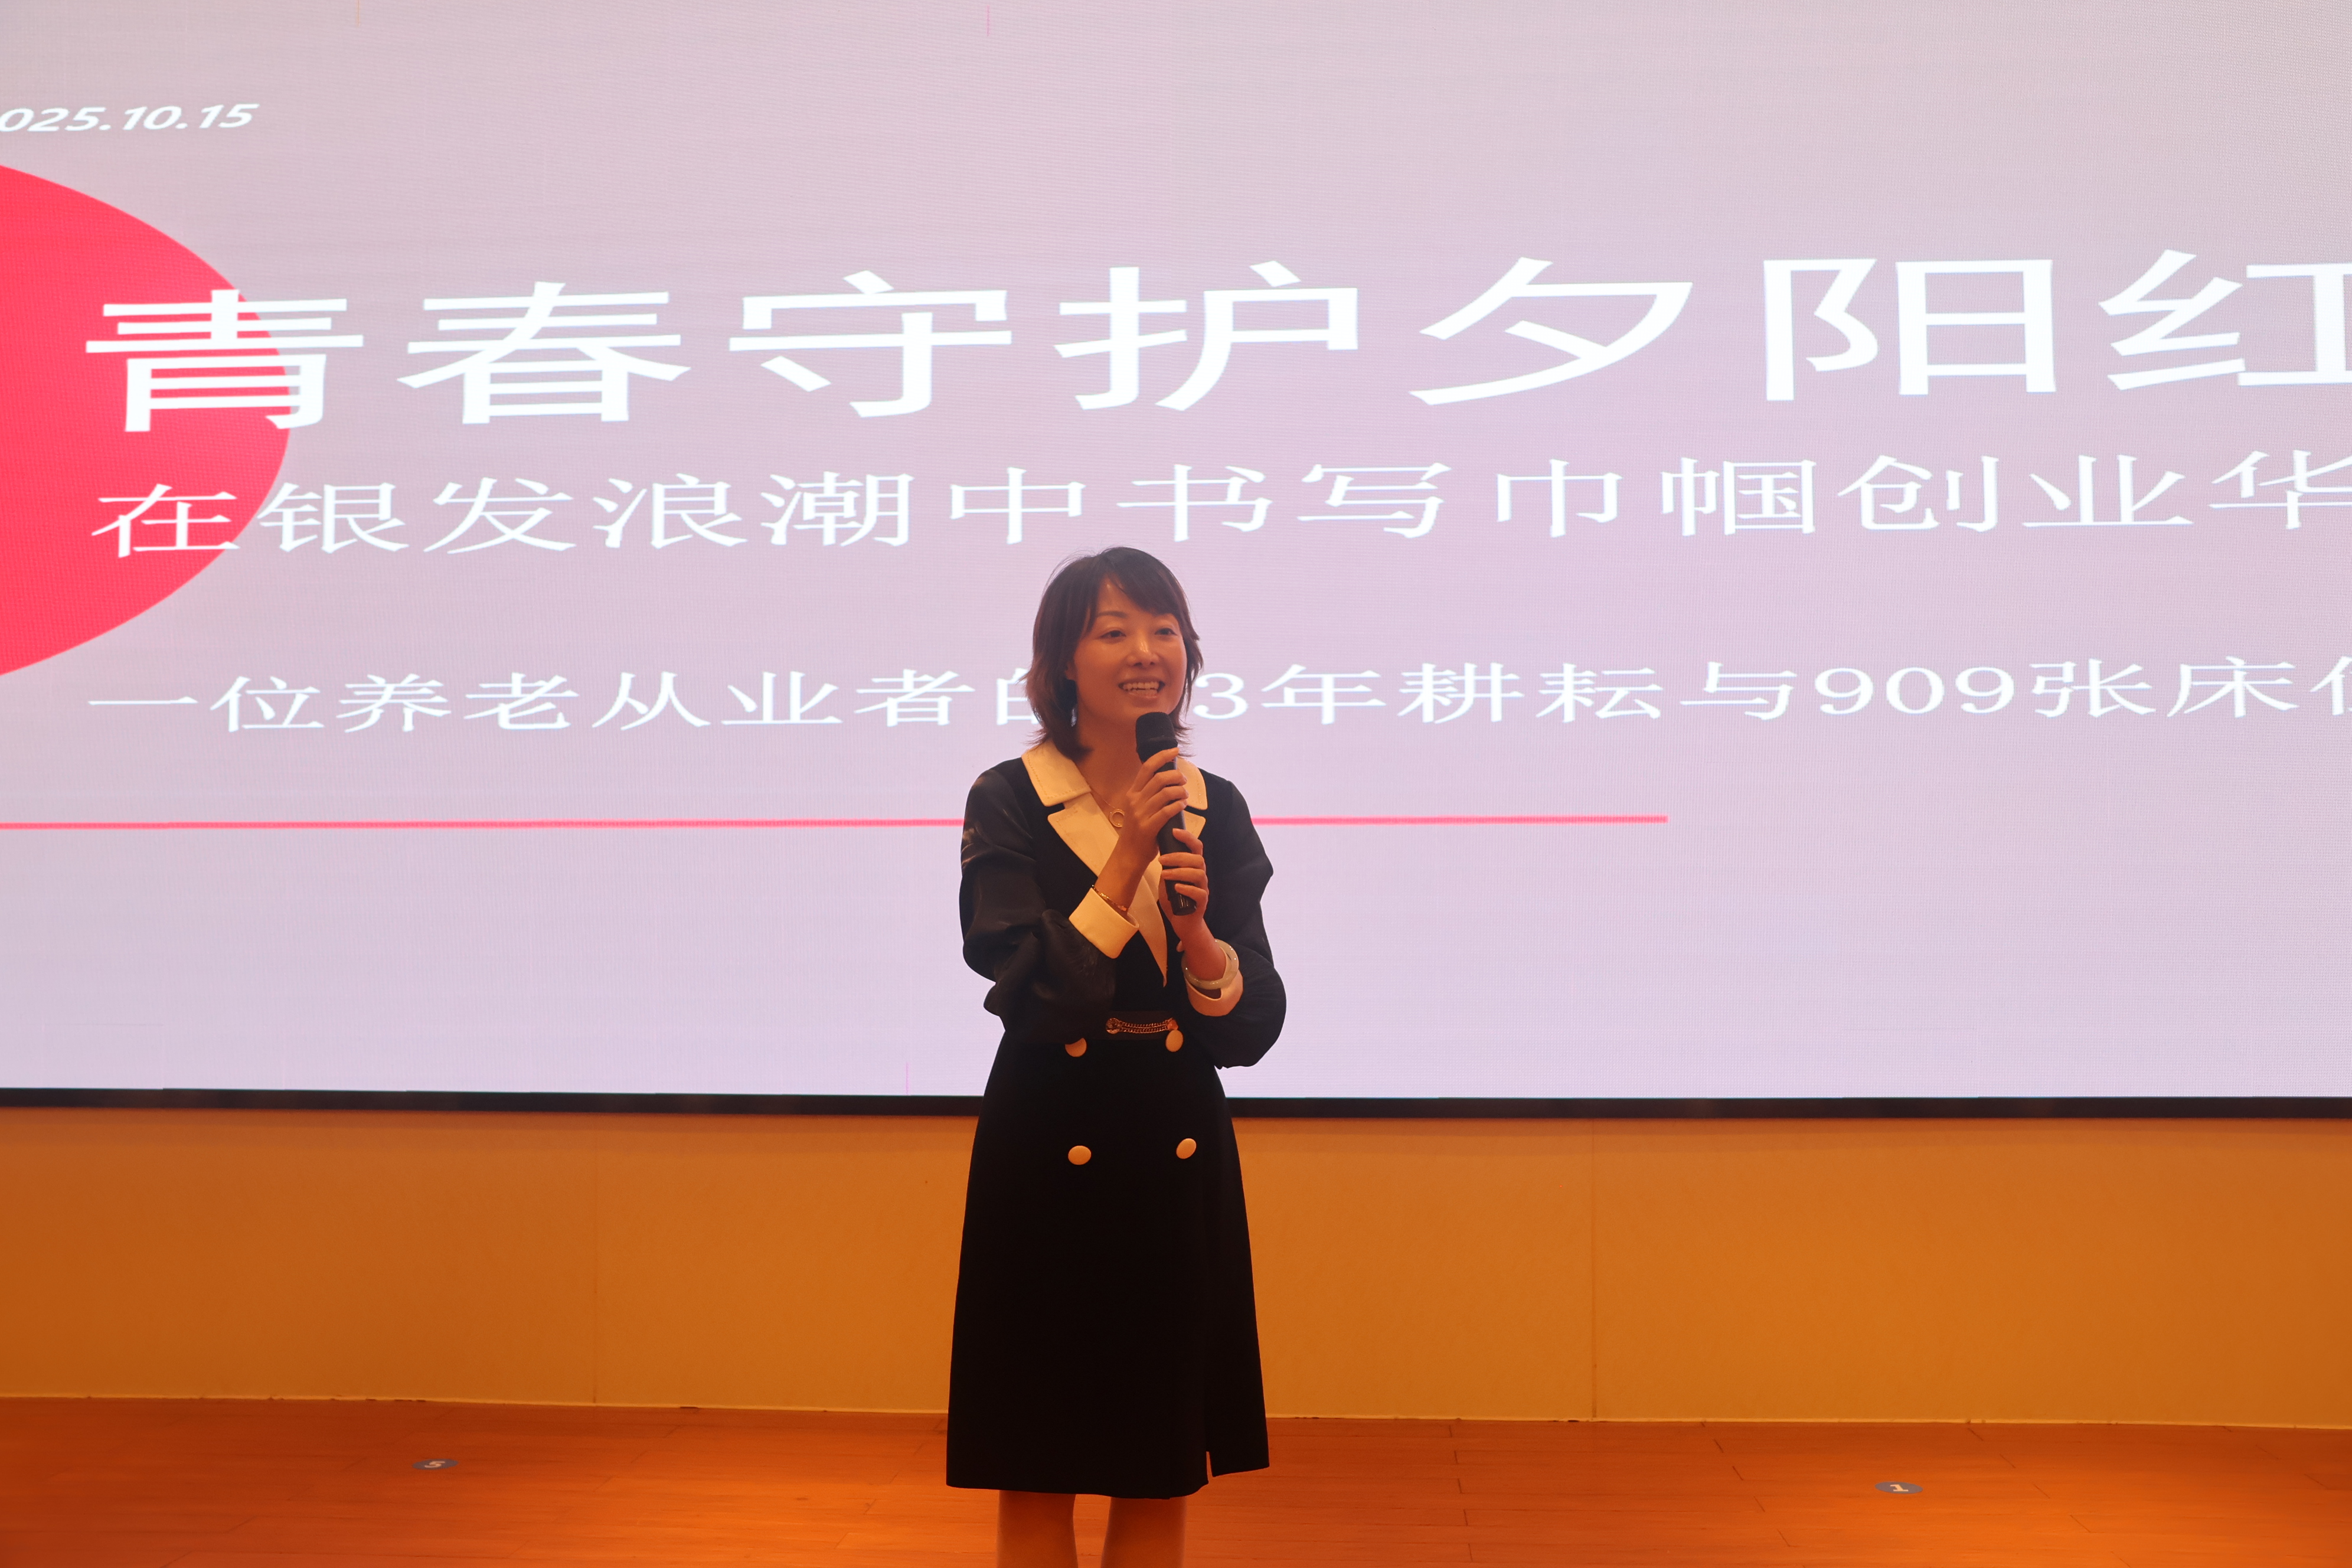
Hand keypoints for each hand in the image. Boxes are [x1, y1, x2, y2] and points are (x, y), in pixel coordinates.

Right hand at [1095, 747, 1188, 910]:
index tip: (1175, 750)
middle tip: (1184, 779)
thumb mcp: (1138, 809)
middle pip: (1159, 778)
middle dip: (1176, 775)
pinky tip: (1183, 805)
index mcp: (1132, 793)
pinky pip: (1167, 811)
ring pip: (1165, 793)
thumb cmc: (1138, 831)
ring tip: (1185, 794)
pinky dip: (1178, 805)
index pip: (1147, 767)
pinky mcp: (1148, 827)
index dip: (1162, 756)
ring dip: (1180, 790)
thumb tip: (1168, 779)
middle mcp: (1135, 800)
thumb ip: (1149, 794)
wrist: (1129, 854)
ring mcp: (1141, 814)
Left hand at [1156, 825, 1213, 951]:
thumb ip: (1166, 868)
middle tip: (1162, 860)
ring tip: (1164, 874)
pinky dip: (1187, 888)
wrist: (1183, 923)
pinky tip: (1175, 888)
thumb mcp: (1167, 880)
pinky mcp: (1202, 902)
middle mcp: (1201, 875)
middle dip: (1179, 856)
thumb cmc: (1175, 900)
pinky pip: (1199, 892)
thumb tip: (1158, 852)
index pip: (1196, 847)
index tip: (1174, 831)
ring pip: (1198, 873)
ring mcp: (1203, 888)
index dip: (1187, 837)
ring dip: (1179, 872)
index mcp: (1193, 867)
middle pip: (1197, 859)